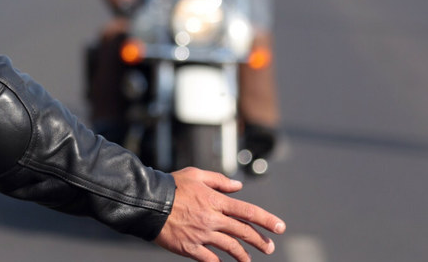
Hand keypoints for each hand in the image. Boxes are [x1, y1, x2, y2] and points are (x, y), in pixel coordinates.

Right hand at [154, 167, 284, 261]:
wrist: (147, 202)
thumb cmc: (171, 186)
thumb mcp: (196, 175)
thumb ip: (219, 181)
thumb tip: (238, 187)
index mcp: (215, 200)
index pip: (247, 211)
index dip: (266, 220)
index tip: (280, 227)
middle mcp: (212, 218)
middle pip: (242, 231)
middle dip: (259, 241)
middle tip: (269, 248)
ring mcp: (201, 235)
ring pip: (230, 247)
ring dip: (243, 255)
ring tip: (249, 260)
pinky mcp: (189, 247)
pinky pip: (209, 260)